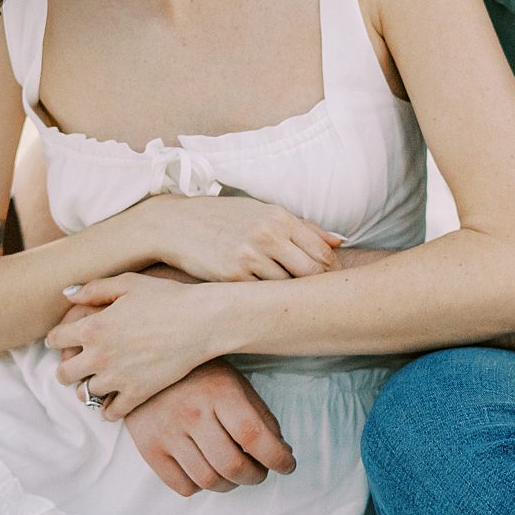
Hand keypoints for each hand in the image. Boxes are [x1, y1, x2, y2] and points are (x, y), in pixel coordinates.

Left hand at [46, 273, 227, 416]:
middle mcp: (99, 356)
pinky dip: (108, 408)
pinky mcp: (138, 393)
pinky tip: (114, 398)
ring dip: (86, 387)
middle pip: (63, 374)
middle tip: (78, 362)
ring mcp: (117, 378)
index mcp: (93, 327)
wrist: (202, 321)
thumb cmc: (167, 296)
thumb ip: (94, 288)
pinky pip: (110, 413)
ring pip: (84, 394)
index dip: (58, 338)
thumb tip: (66, 294)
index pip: (55, 340)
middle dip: (67, 367)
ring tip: (97, 380)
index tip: (66, 338)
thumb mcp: (128, 283)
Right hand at [122, 361, 295, 496]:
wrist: (142, 362)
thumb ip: (259, 416)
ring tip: (235, 473)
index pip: (253, 435)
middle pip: (232, 465)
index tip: (288, 465)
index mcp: (219, 392)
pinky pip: (183, 486)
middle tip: (260, 472)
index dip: (276, 457)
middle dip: (255, 476)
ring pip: (208, 481)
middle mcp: (192, 413)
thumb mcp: (234, 382)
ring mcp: (167, 433)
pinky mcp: (149, 449)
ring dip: (230, 484)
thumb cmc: (198, 374)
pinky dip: (201, 487)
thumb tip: (282, 450)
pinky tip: (206, 470)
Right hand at [133, 193, 342, 281]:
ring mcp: (249, 257)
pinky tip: (264, 303)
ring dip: (290, 297)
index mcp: (279, 217)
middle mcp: (267, 235)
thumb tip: (340, 241)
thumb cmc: (223, 218)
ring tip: (289, 302)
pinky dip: (266, 301)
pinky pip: (261, 296)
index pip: (322, 252)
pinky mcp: (231, 277)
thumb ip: (303, 227)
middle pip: (311, 273)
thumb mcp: (262, 212)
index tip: (328, 282)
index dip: (330, 271)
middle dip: (317, 288)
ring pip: (287, 288)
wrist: (174, 224)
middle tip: (315, 299)